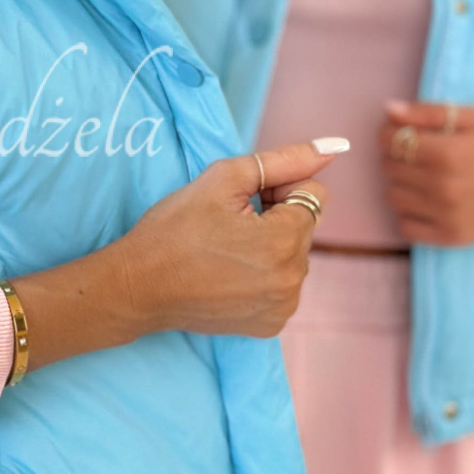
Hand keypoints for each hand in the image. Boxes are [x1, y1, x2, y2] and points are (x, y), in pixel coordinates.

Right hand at [14, 138, 346, 366]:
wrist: (137, 287)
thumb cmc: (174, 228)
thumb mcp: (224, 179)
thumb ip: (284, 160)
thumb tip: (336, 147)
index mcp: (285, 241)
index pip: (312, 194)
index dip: (276, 190)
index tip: (240, 202)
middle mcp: (293, 281)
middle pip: (304, 227)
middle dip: (274, 220)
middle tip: (227, 227)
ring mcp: (283, 309)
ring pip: (294, 257)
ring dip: (270, 248)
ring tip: (225, 252)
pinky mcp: (270, 326)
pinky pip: (282, 286)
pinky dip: (263, 277)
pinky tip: (228, 276)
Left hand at [380, 101, 473, 245]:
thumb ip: (428, 113)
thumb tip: (388, 110)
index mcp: (448, 153)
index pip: (390, 141)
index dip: (389, 133)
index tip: (402, 133)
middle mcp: (442, 186)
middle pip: (389, 168)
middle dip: (397, 156)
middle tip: (420, 155)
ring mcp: (445, 215)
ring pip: (392, 197)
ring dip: (401, 185)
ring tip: (425, 178)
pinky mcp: (449, 238)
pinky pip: (405, 227)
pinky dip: (409, 214)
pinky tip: (427, 203)